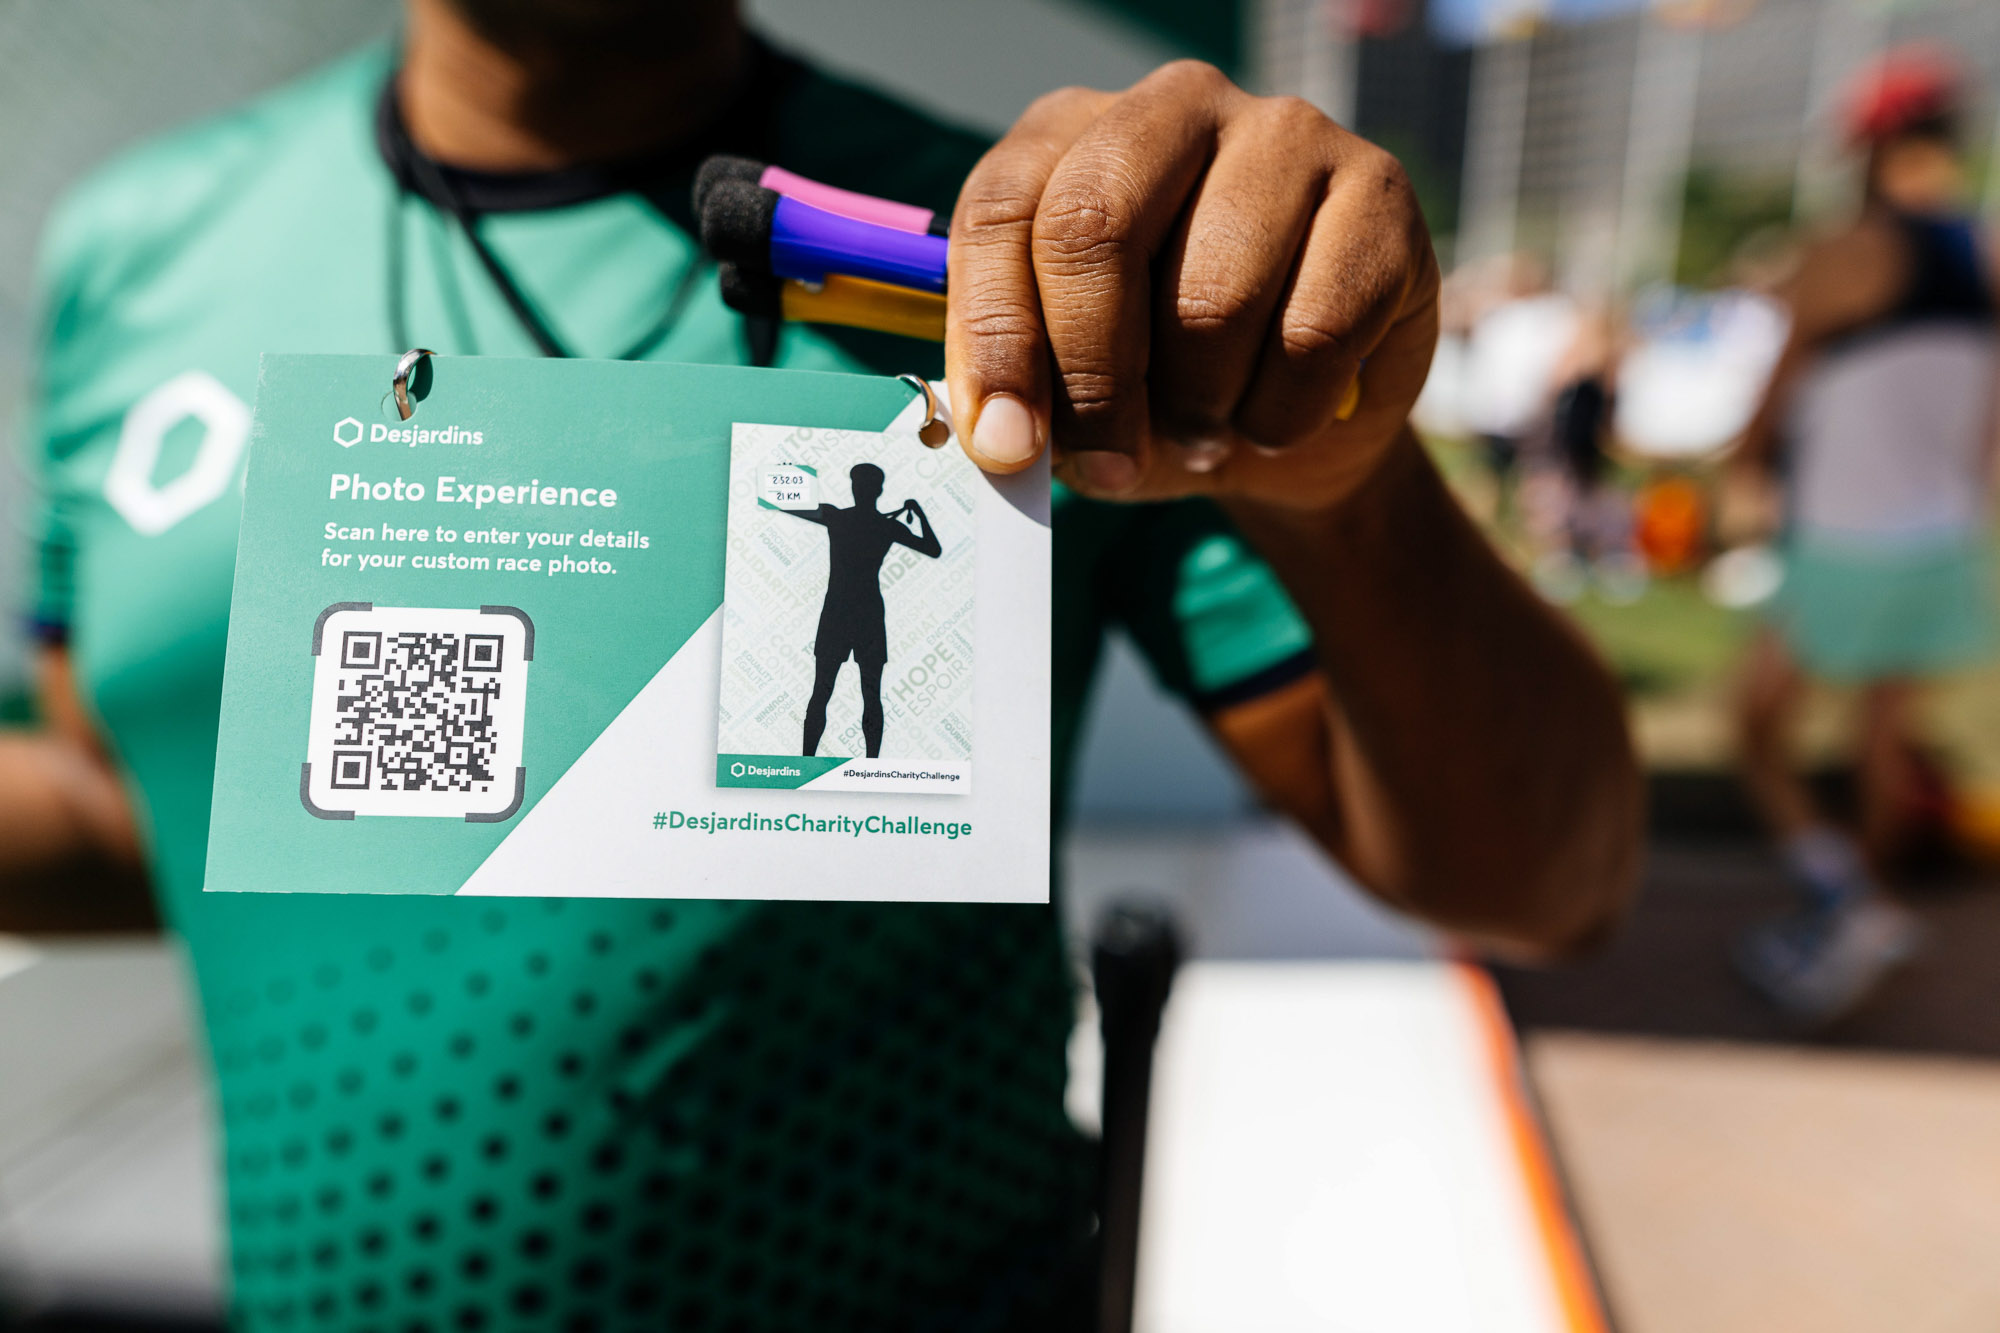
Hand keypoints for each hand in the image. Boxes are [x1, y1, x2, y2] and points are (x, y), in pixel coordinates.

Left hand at [945, 61, 1439, 510]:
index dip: (997, 336)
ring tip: (1202, 429)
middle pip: (1094, 226)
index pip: (1002, 208)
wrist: (1289, 426)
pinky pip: (1314, 332)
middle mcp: (1175, 106)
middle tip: (1110, 459)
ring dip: (1198, 407)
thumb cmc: (1156, 392)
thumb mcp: (1068, 399)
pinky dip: (1283, 412)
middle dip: (1093, 376)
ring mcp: (1286, 136)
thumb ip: (1022, 399)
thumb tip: (1002, 437)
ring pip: (1211, 296)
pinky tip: (1277, 415)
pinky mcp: (1378, 194)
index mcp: (1072, 134)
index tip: (1007, 444)